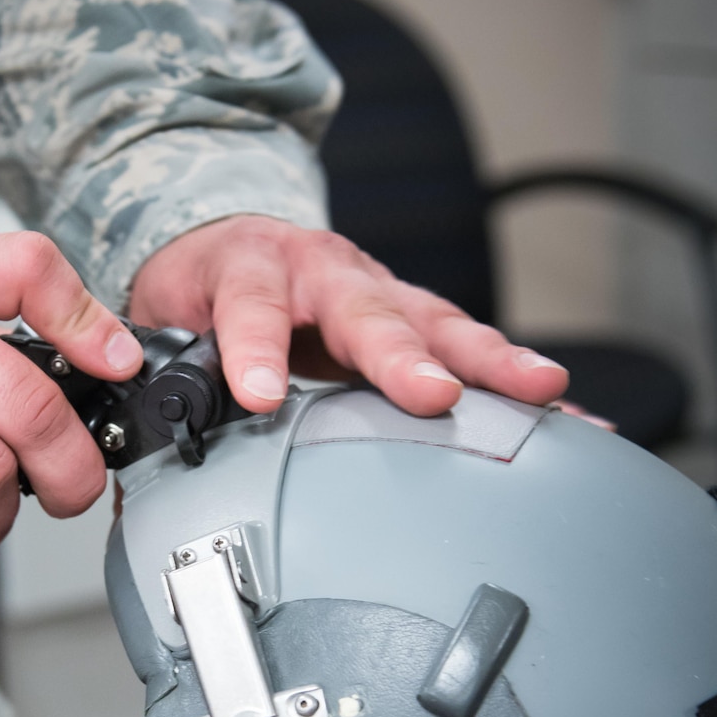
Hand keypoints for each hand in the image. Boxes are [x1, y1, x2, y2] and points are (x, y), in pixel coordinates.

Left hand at [128, 215, 569, 415]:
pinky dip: (517, 384)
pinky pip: (470, 348)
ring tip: (537, 392)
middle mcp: (320, 270)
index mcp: (244, 271)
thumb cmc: (199, 292)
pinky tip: (570, 418)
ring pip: (434, 321)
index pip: (249, 306)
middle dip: (398, 353)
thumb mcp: (162, 329)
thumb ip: (160, 395)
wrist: (225, 236)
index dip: (254, 347)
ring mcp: (375, 290)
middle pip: (363, 308)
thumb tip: (146, 480)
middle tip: (428, 393)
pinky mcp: (413, 316)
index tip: (259, 394)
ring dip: (488, 361)